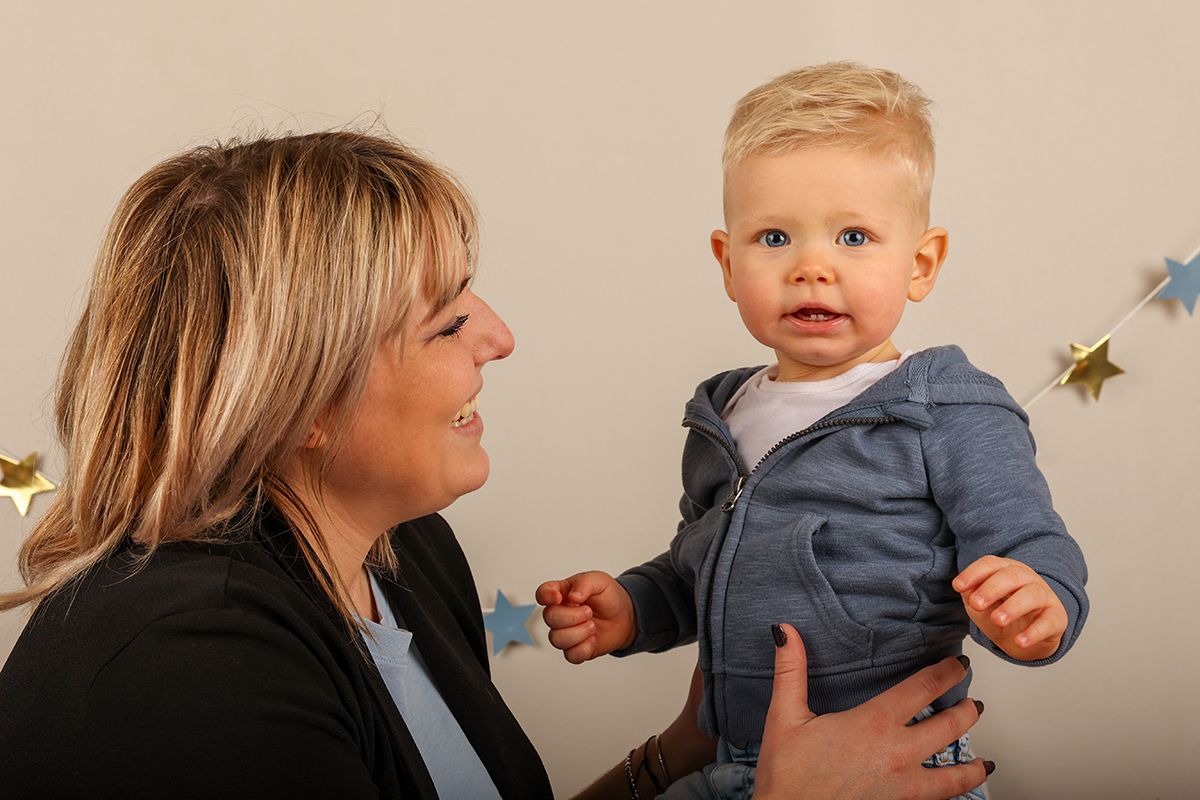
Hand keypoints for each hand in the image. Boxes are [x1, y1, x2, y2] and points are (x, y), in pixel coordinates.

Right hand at [535, 571, 635, 663]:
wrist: (625, 616)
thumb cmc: (608, 596)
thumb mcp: (599, 581)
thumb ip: (584, 583)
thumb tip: (572, 596)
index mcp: (562, 593)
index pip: (542, 593)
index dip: (545, 596)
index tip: (559, 598)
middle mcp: (559, 613)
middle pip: (549, 618)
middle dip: (572, 616)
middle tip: (589, 612)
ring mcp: (565, 633)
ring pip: (556, 639)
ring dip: (578, 633)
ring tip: (592, 626)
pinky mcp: (574, 649)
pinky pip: (570, 655)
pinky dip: (584, 648)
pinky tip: (593, 639)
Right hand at [755, 624, 989, 799]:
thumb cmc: (787, 774)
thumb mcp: (784, 716)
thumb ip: (790, 670)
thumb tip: (784, 631)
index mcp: (874, 723)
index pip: (924, 688)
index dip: (947, 672)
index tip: (960, 664)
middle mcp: (897, 754)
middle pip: (950, 727)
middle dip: (968, 712)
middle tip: (975, 704)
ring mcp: (903, 786)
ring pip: (954, 775)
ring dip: (972, 765)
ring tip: (984, 762)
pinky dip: (953, 795)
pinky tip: (953, 794)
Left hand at [953, 555, 1067, 659]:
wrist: (1025, 637)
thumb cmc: (1001, 613)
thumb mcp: (982, 606)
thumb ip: (972, 597)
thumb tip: (965, 590)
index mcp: (1005, 569)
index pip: (990, 564)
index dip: (973, 573)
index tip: (958, 586)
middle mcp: (1027, 578)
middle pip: (1011, 576)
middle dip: (992, 588)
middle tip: (976, 603)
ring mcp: (1044, 596)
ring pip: (1032, 594)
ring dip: (1013, 607)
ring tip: (997, 619)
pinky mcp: (1057, 618)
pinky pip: (1048, 622)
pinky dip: (1034, 632)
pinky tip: (1020, 641)